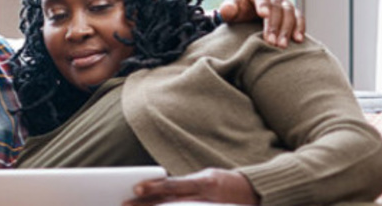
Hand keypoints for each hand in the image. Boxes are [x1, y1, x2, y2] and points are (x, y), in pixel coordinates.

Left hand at [124, 168, 258, 205]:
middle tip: (124, 205)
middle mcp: (206, 197)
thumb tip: (154, 187)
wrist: (257, 194)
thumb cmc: (225, 184)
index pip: (174, 185)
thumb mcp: (206, 178)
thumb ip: (183, 185)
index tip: (136, 188)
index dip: (154, 187)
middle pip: (171, 202)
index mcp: (204, 183)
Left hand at [218, 0, 304, 47]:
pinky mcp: (291, 11)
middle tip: (271, 42)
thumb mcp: (228, 10)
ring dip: (287, 29)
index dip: (263, 4)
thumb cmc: (235, 11)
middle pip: (276, 7)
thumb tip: (227, 10)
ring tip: (282, 45)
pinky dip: (299, 28)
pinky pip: (298, 18)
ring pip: (289, 13)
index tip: (263, 15)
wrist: (244, 15)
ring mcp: (283, 1)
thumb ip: (226, 10)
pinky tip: (298, 39)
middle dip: (274, 25)